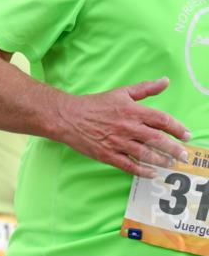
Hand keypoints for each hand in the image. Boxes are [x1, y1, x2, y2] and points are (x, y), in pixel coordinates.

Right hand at [54, 78, 190, 177]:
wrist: (68, 117)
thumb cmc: (94, 104)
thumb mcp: (121, 92)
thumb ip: (145, 88)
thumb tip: (165, 81)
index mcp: (133, 111)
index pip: (163, 120)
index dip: (178, 129)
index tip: (186, 135)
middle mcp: (128, 127)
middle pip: (158, 140)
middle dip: (174, 149)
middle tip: (183, 155)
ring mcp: (118, 142)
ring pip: (146, 154)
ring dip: (162, 160)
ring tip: (170, 163)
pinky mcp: (107, 155)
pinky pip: (129, 165)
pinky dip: (142, 171)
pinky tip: (151, 173)